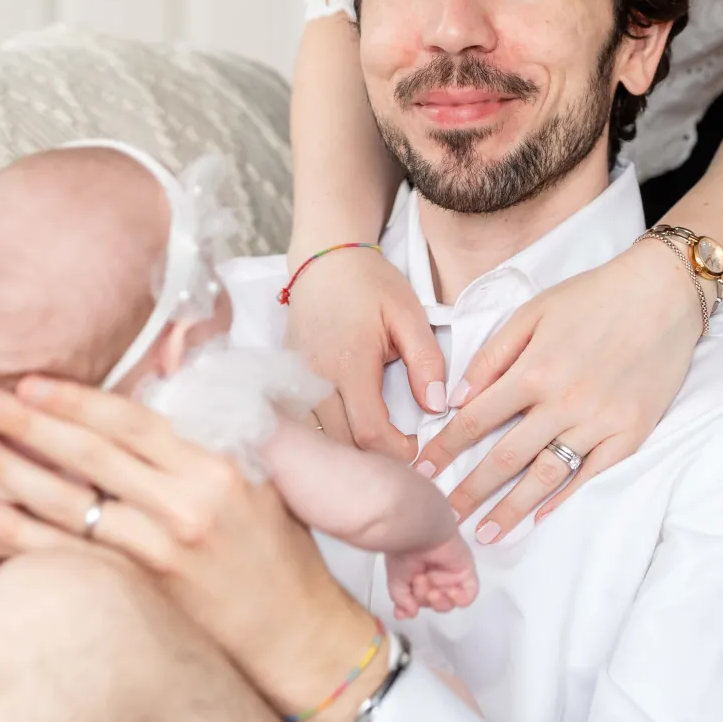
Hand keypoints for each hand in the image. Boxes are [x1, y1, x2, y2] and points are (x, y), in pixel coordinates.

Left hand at [0, 376, 372, 698]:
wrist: (299, 640)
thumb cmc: (279, 557)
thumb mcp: (258, 481)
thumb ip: (205, 438)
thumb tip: (158, 388)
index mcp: (212, 469)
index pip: (130, 421)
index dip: (74, 397)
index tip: (26, 379)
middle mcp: (182, 507)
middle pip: (85, 452)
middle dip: (19, 418)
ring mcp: (157, 556)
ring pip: (65, 501)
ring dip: (5, 466)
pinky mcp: (138, 596)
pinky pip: (64, 555)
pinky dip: (17, 531)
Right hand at [285, 245, 445, 459]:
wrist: (324, 260)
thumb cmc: (369, 284)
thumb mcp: (408, 313)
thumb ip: (426, 360)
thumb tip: (437, 406)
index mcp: (349, 363)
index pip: (370, 433)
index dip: (397, 453)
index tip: (417, 445)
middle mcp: (314, 378)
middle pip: (341, 446)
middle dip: (373, 461)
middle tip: (401, 454)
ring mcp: (294, 381)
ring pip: (318, 440)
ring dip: (347, 452)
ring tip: (376, 447)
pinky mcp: (286, 380)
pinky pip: (303, 424)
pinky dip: (325, 438)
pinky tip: (347, 434)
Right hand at [385, 532, 477, 620]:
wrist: (419, 534)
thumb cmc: (404, 552)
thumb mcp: (396, 580)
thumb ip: (401, 600)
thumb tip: (410, 613)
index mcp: (417, 574)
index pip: (417, 600)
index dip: (410, 608)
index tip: (401, 612)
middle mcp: (435, 575)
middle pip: (432, 603)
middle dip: (423, 597)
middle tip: (418, 580)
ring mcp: (452, 574)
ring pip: (448, 602)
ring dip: (437, 599)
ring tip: (429, 579)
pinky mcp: (467, 572)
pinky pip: (468, 596)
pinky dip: (459, 599)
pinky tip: (450, 590)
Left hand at [415, 240, 702, 539]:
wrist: (663, 293)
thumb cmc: (594, 296)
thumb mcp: (534, 311)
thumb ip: (493, 355)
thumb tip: (458, 397)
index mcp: (533, 370)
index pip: (475, 421)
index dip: (444, 450)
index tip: (420, 472)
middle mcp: (563, 402)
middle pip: (505, 458)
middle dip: (469, 492)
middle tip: (442, 518)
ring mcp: (599, 422)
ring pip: (545, 476)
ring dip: (512, 509)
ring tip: (486, 534)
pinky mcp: (631, 433)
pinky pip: (593, 474)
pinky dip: (567, 498)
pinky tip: (543, 517)